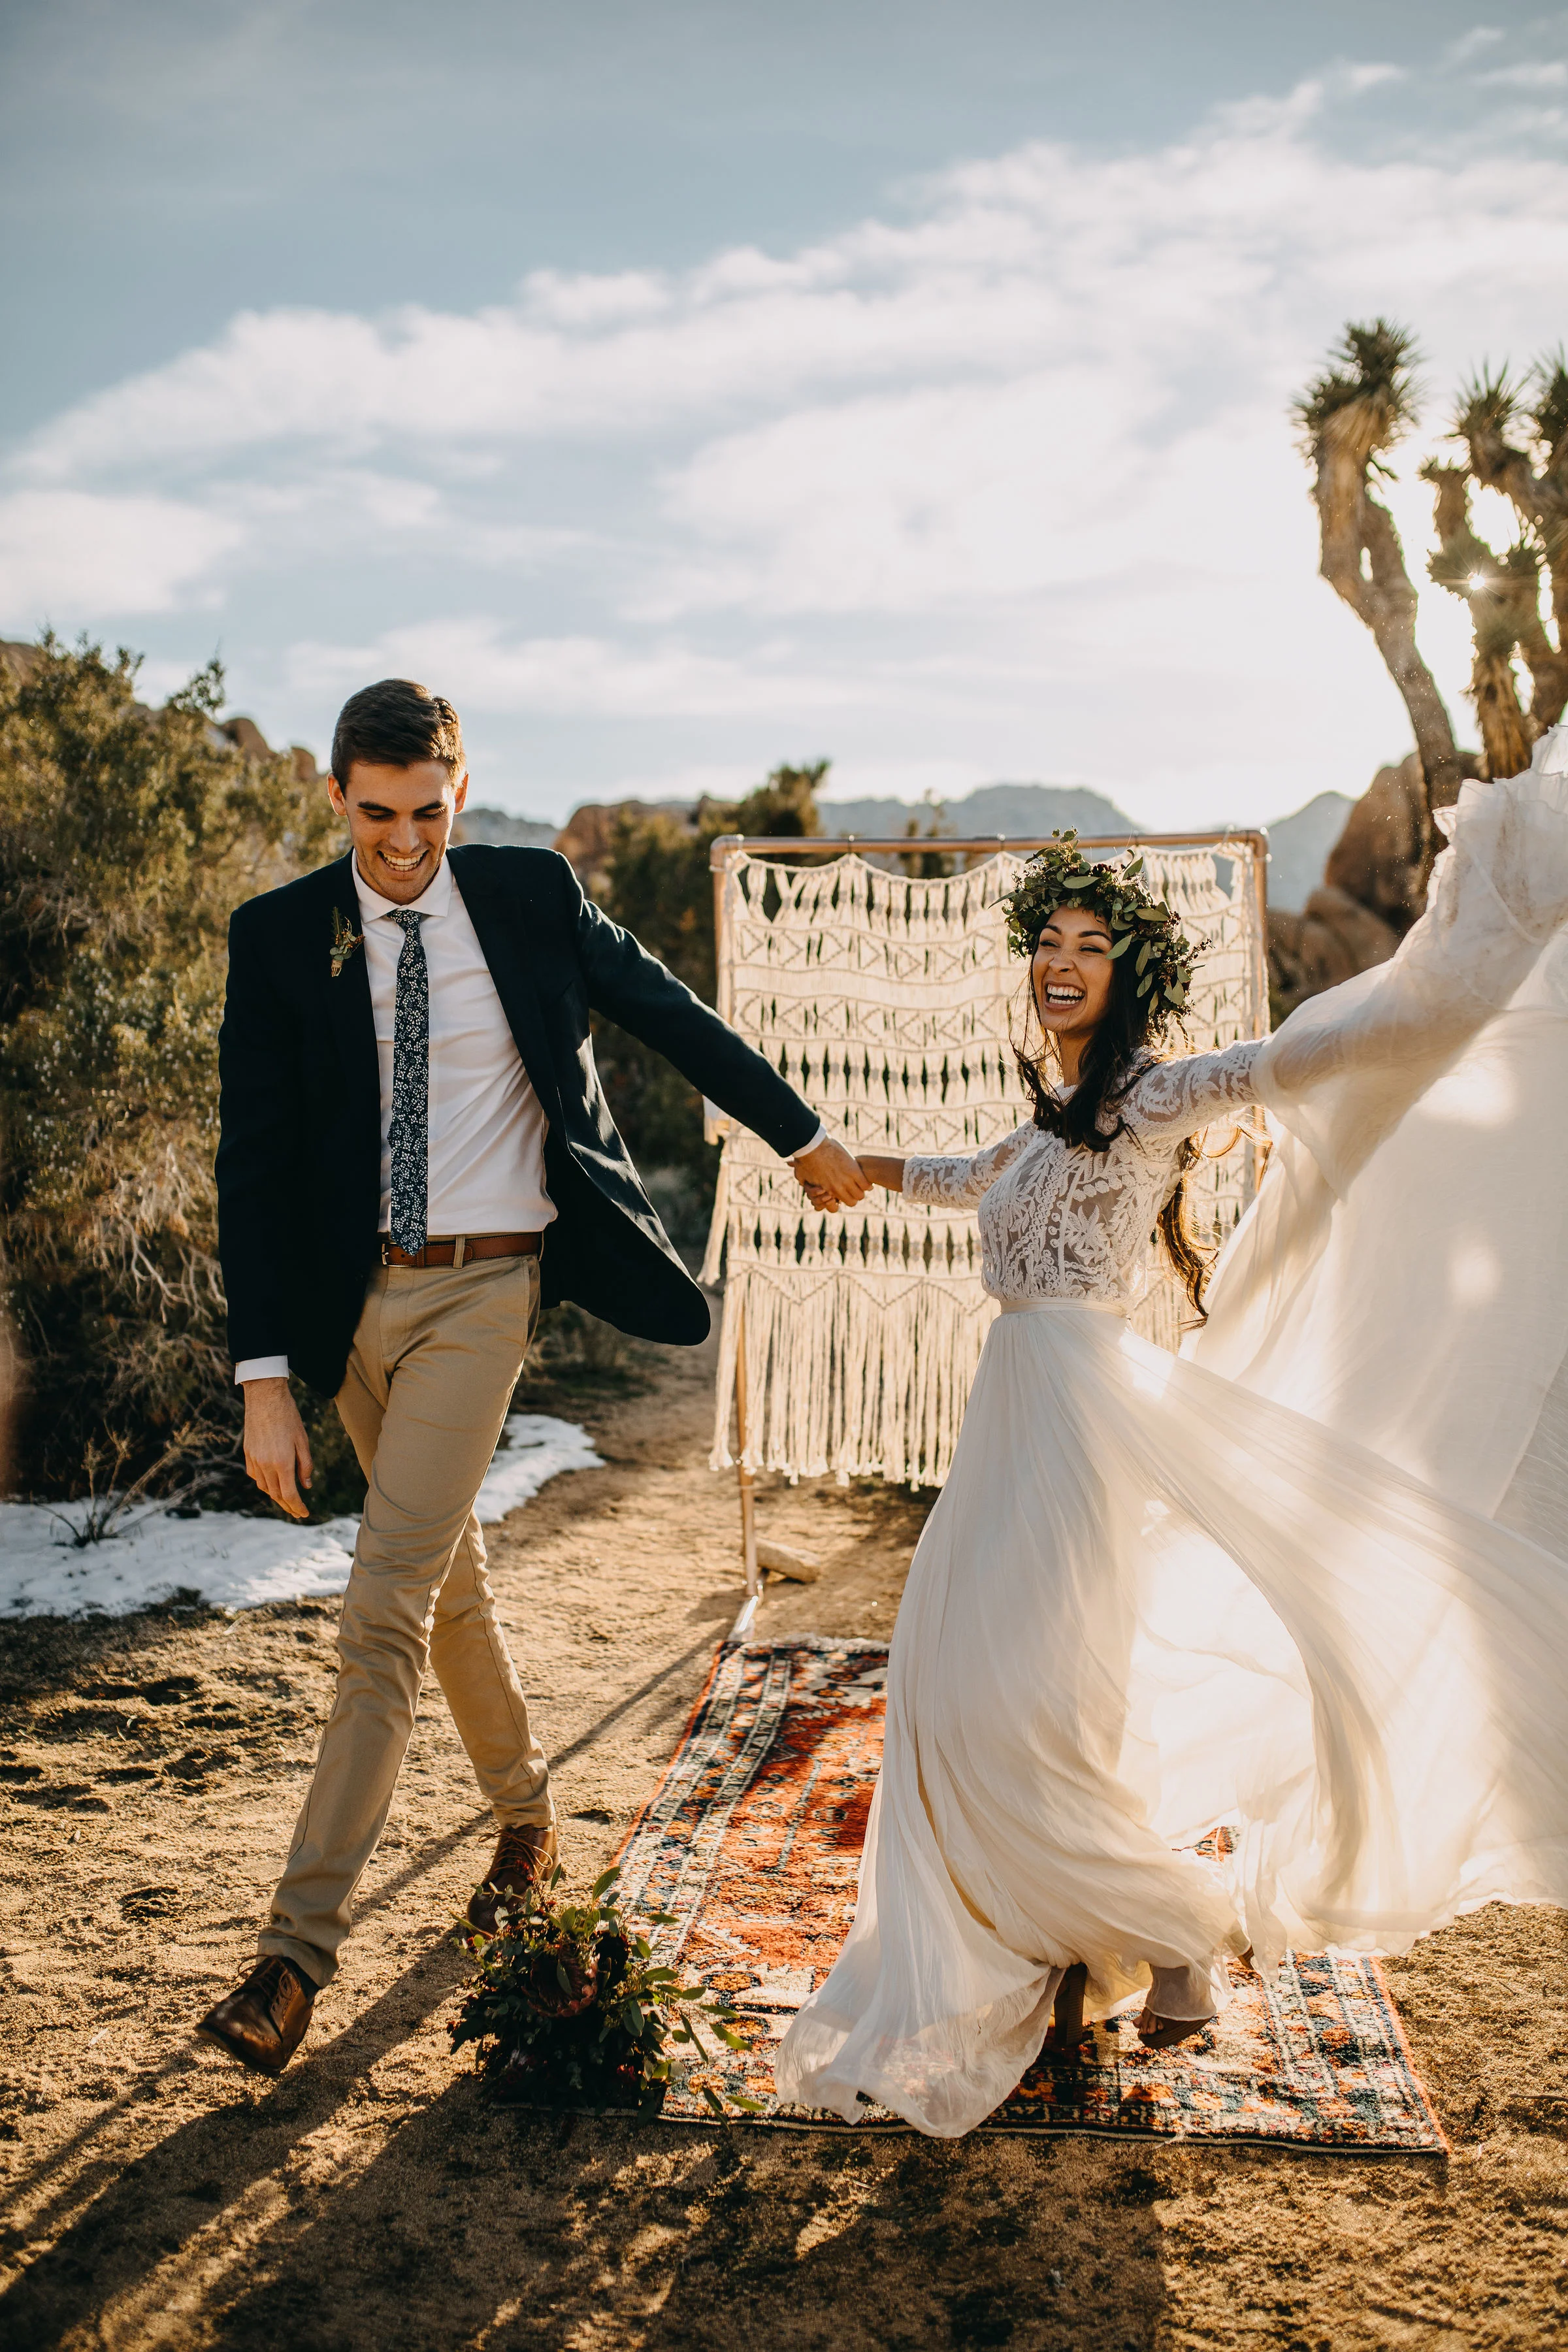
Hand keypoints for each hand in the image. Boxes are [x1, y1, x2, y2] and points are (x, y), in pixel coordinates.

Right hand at [242, 1377, 313, 1520]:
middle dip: (288, 1506)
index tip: (304, 1514)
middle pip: (276, 1494)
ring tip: (286, 1500)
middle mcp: (266, 1464)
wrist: (264, 1397)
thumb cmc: (288, 1416)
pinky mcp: (247, 1453)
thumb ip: (305, 1465)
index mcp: (282, 1462)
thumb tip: (306, 1486)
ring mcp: (254, 1459)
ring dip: (275, 1496)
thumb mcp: (303, 1440)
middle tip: (297, 1512)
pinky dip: (264, 1483)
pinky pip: (255, 1475)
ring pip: (264, 1487)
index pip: (289, 1494)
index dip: (297, 1507)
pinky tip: (271, 1483)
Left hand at [791, 1136, 870, 1209]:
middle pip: (852, 1202)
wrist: (811, 1145)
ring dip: (860, 1190)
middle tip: (852, 1188)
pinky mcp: (854, 1170)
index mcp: (826, 1190)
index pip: (837, 1205)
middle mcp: (837, 1188)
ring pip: (860, 1194)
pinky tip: (863, 1177)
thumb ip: (805, 1181)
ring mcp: (846, 1180)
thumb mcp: (802, 1173)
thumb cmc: (805, 1158)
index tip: (842, 1193)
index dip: (841, 1199)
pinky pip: (865, 1184)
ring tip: (859, 1183)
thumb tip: (803, 1183)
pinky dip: (867, 1183)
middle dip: (853, 1196)